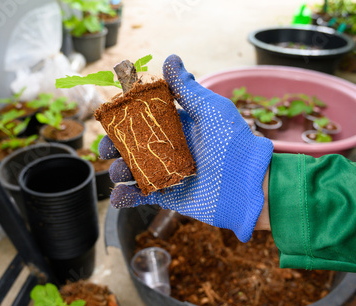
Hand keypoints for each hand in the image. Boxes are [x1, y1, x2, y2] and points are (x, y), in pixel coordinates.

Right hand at [99, 54, 273, 241]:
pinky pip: (142, 196)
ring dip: (119, 171)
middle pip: (132, 145)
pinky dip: (127, 197)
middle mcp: (170, 148)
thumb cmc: (232, 143)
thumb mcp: (211, 110)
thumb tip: (170, 58)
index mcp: (178, 126)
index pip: (143, 119)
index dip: (124, 120)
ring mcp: (167, 173)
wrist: (248, 184)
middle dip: (115, 147)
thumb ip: (187, 89)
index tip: (109, 119)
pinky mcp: (168, 196)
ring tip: (119, 172)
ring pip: (133, 170)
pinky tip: (121, 195)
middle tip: (107, 150)